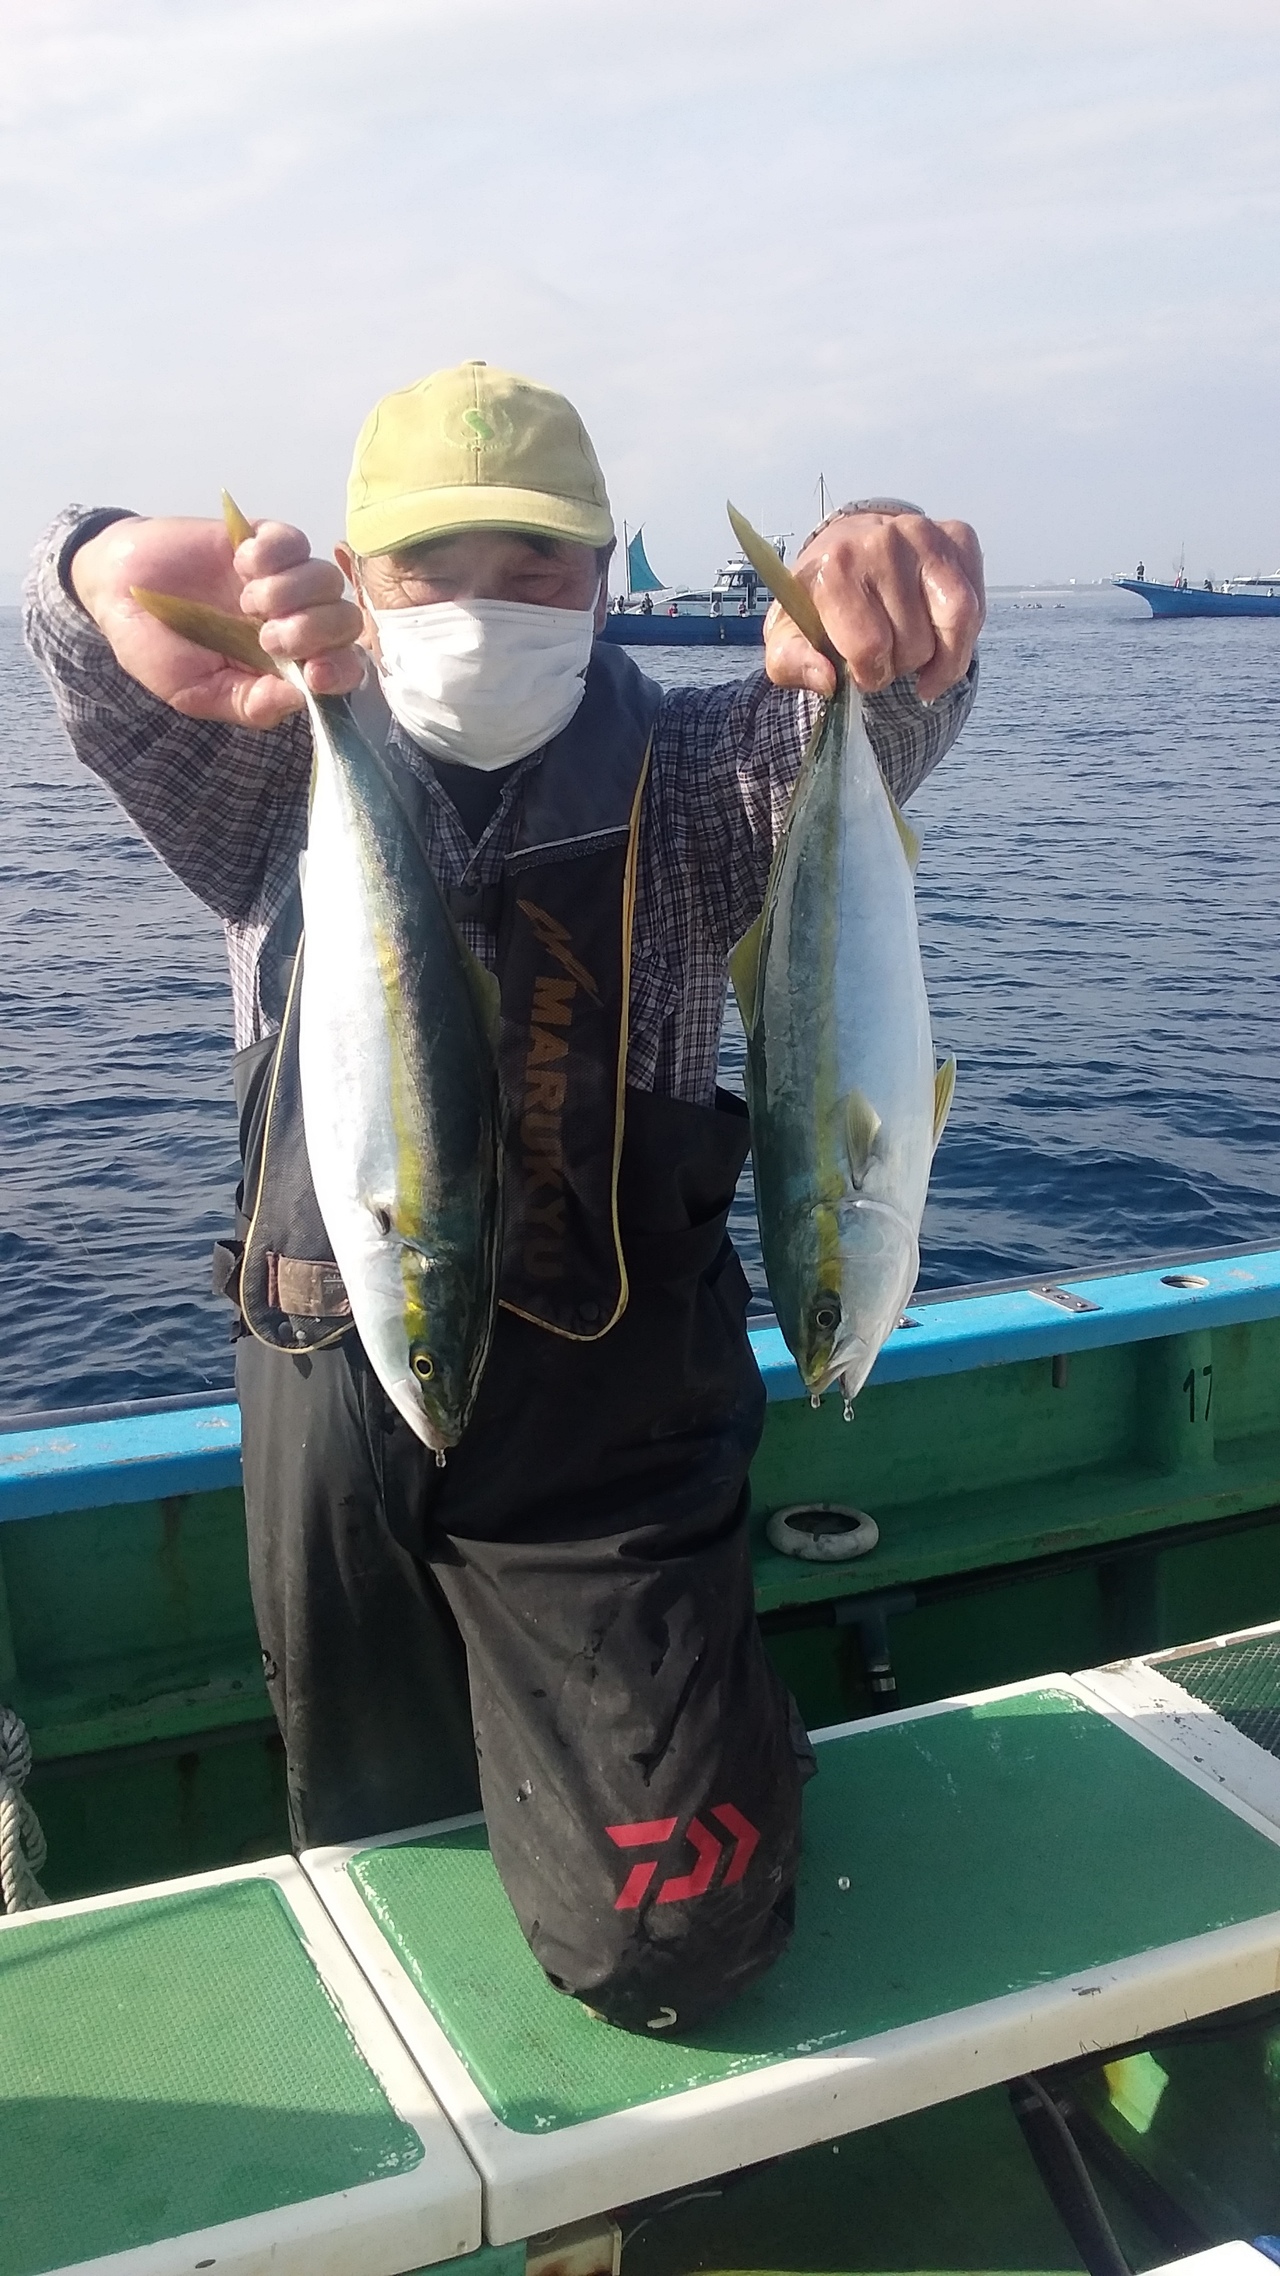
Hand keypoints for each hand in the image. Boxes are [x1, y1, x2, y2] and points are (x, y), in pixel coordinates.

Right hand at [70, 516, 365, 726]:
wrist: (115, 588)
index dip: (341, 670)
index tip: (314, 672)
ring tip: (246, 598)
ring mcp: (282, 580)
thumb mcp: (194, 691)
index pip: (342, 669)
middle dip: (313, 630)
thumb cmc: (156, 646)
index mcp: (284, 666)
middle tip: (265, 633)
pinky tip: (240, 562)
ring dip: (290, 591)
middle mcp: (293, 622)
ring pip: (326, 580)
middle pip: (344, 622)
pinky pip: (295, 540)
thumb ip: (247, 703)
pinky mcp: (263, 540)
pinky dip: (273, 552)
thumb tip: (298, 701)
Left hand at [764, 510, 984, 701]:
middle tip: (886, 654)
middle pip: (915, 644)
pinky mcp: (957, 536)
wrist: (842, 549)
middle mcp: (882, 542)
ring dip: (940, 655)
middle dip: (901, 665)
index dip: (870, 675)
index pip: (871, 648)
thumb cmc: (819, 602)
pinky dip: (963, 634)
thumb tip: (827, 681)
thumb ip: (794, 664)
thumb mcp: (787, 637)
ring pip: (956, 624)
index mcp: (835, 568)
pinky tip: (940, 634)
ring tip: (919, 656)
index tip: (863, 671)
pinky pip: (977, 605)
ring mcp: (925, 535)